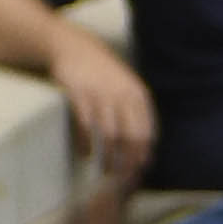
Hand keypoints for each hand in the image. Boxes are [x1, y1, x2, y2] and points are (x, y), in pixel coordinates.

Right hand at [46, 27, 153, 178]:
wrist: (75, 47)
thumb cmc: (103, 72)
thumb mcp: (127, 86)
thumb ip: (137, 111)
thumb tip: (146, 147)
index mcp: (138, 94)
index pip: (147, 132)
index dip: (144, 154)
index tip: (138, 170)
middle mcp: (122, 95)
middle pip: (130, 137)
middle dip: (127, 161)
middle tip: (121, 176)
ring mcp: (100, 94)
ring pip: (108, 135)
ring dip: (107, 157)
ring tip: (104, 169)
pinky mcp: (79, 95)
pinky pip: (85, 127)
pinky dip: (86, 144)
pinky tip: (85, 153)